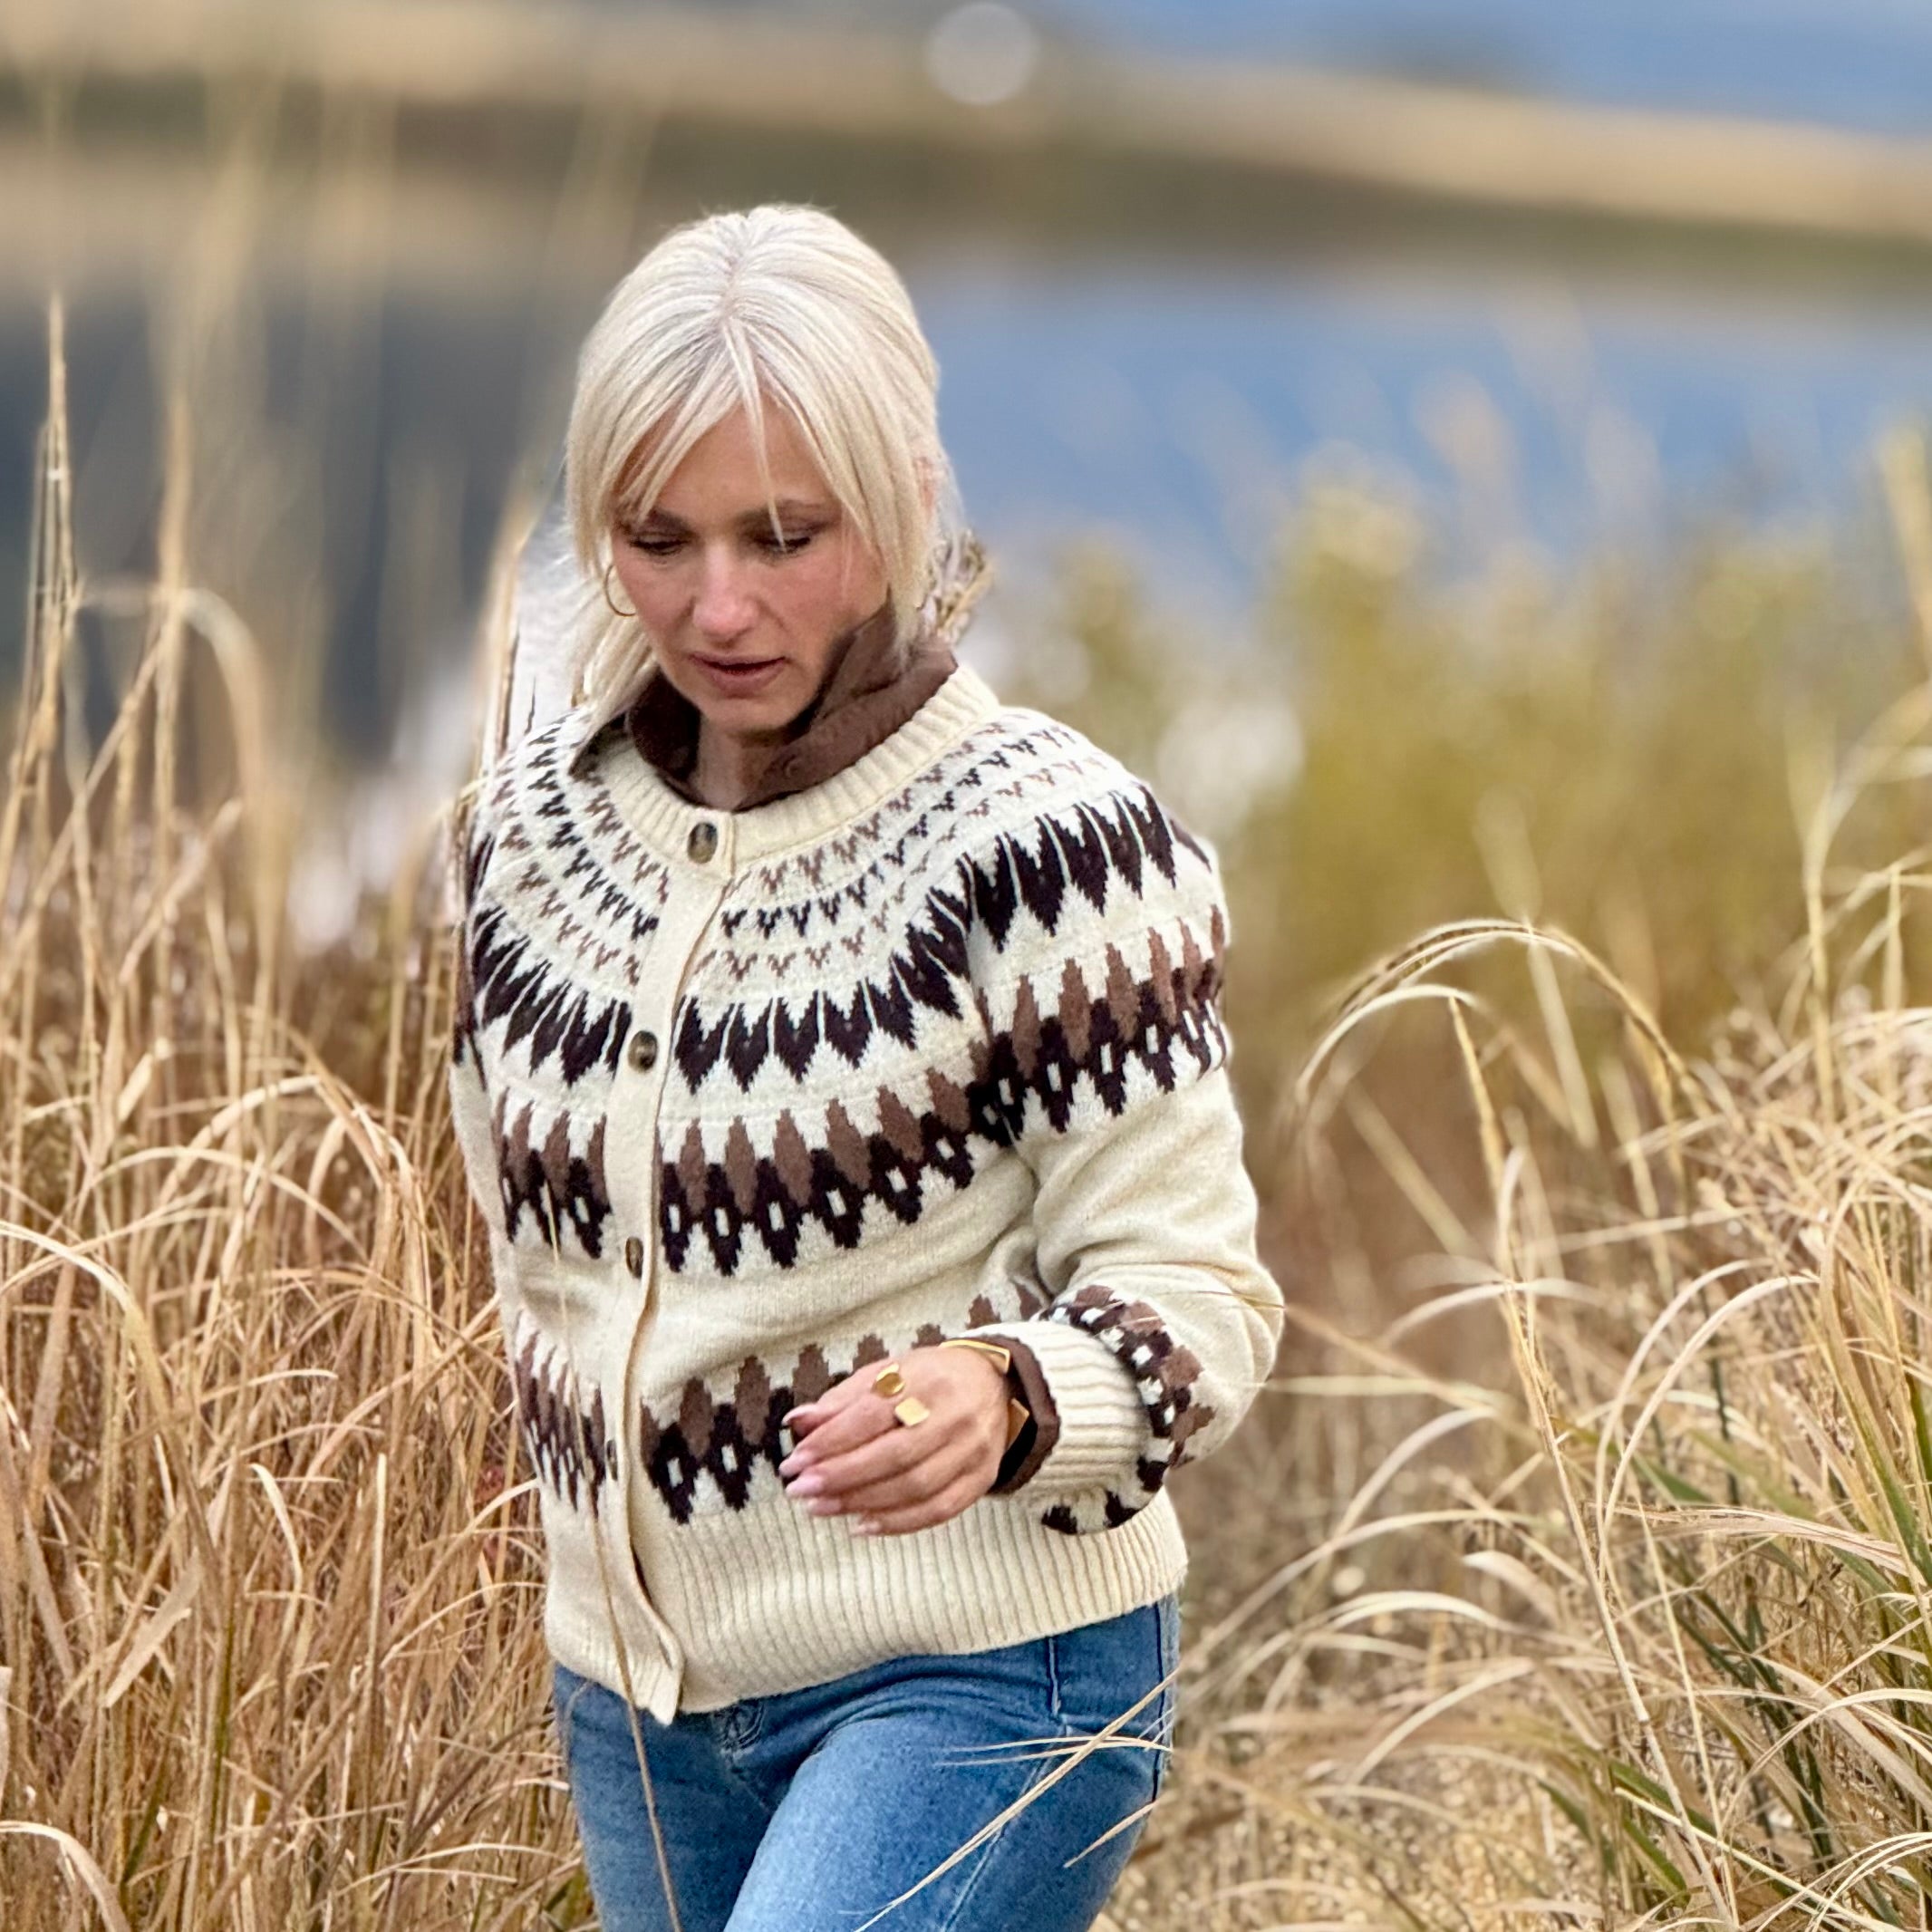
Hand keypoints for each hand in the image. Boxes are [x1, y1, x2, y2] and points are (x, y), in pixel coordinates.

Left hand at [778, 1346, 1010, 1536]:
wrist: (994, 1385)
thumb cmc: (929, 1378)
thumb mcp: (887, 1372)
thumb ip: (843, 1400)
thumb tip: (798, 1422)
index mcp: (927, 1379)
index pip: (873, 1415)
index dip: (831, 1442)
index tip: (796, 1462)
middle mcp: (955, 1415)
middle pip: (894, 1455)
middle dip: (841, 1477)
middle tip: (800, 1490)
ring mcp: (972, 1450)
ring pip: (914, 1487)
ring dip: (861, 1503)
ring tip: (821, 1508)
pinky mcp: (981, 1478)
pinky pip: (938, 1510)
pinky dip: (897, 1523)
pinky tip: (861, 1524)